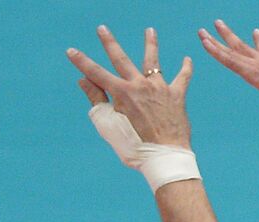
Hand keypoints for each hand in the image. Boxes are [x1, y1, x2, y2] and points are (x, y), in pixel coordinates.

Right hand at [67, 25, 191, 146]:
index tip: (71, 50)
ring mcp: (159, 89)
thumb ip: (97, 100)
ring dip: (150, 44)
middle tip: (102, 28)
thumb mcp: (109, 125)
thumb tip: (83, 80)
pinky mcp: (177, 96)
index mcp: (121, 93)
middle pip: (121, 59)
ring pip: (153, 61)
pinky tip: (187, 59)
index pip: (96, 73)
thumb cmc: (134, 147)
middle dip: (109, 43)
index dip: (82, 62)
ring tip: (150, 30)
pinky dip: (185, 69)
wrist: (165, 157)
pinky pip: (182, 79)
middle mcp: (140, 85)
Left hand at [198, 21, 258, 105]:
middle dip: (229, 35)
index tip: (256, 32)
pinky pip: (227, 58)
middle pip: (241, 45)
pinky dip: (214, 50)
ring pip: (229, 49)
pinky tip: (205, 42)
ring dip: (215, 39)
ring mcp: (255, 64)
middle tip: (219, 24)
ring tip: (203, 30)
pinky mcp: (249, 71)